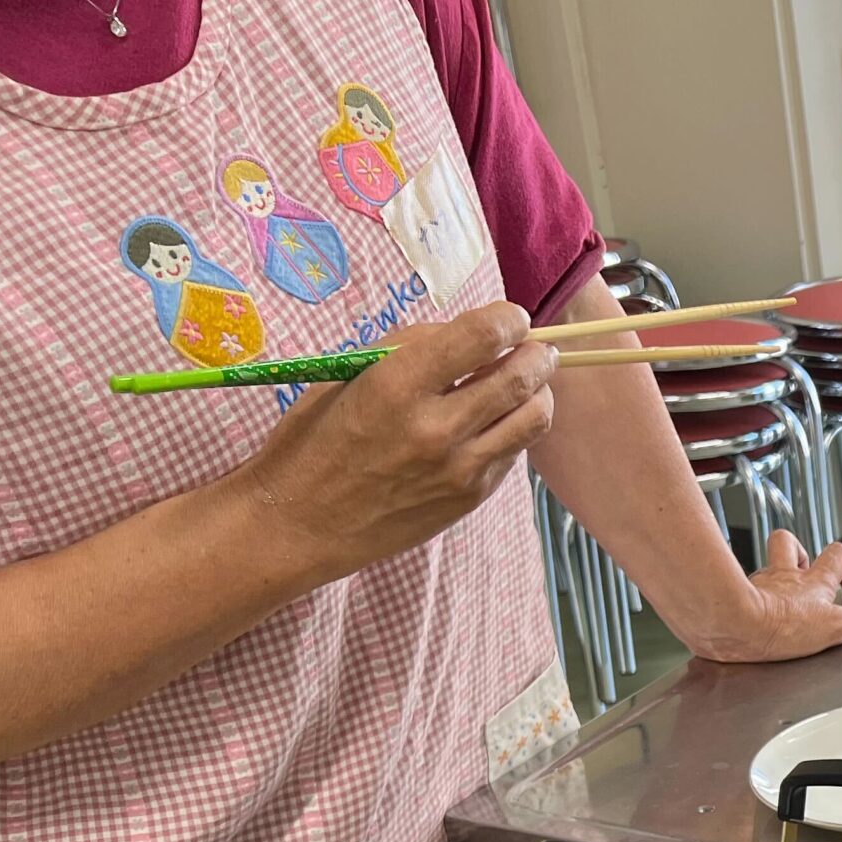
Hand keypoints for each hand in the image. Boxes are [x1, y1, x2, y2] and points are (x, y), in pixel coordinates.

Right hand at [245, 302, 555, 577]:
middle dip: (537, 355)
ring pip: (533, 418)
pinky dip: (516, 428)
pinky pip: (513, 452)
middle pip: (520, 378)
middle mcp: (436, 428)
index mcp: (397, 385)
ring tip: (530, 382)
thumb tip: (467, 334)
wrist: (301, 524)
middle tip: (536, 347)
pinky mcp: (471, 497)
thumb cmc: (313, 442)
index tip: (511, 317)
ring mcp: (460, 468)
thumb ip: (408, 349)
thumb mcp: (345, 377)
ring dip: (540, 391)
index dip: (507, 319)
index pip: (480, 337)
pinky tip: (498, 420)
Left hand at [687, 530, 841, 663]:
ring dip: (777, 569)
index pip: (838, 556)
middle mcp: (785, 576)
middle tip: (810, 575)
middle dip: (803, 555)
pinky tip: (752, 609)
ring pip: (766, 562)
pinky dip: (751, 592)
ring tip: (783, 588)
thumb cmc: (781, 627)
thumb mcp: (836, 627)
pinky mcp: (737, 595)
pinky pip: (744, 585)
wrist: (735, 627)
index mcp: (813, 581)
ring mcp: (759, 584)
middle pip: (791, 545)